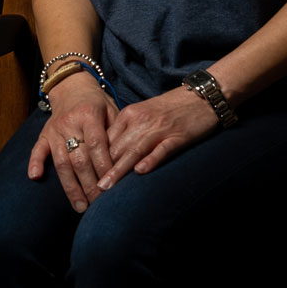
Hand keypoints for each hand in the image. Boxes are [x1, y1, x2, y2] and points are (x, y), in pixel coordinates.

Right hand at [27, 74, 118, 212]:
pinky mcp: (44, 134)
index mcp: (89, 116)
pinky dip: (34, 163)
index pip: (97, 146)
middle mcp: (70, 124)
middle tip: (99, 205)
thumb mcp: (112, 111)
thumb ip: (116, 134)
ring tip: (80, 206)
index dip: (104, 168)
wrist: (72, 85)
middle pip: (79, 159)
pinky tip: (35, 177)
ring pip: (61, 162)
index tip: (112, 188)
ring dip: (70, 187)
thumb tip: (124, 162)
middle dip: (90, 185)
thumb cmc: (97, 103)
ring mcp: (54, 130)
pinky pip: (37, 150)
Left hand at [96, 86, 219, 189]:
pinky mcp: (178, 136)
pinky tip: (141, 172)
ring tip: (105, 187)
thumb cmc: (171, 108)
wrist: (202, 96)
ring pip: (133, 151)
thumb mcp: (143, 114)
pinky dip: (150, 160)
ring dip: (118, 170)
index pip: (106, 140)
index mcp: (129, 114)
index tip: (84, 178)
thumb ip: (126, 131)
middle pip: (116, 148)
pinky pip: (161, 150)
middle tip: (90, 191)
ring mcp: (159, 128)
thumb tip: (109, 155)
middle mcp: (140, 120)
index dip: (94, 161)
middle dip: (102, 170)